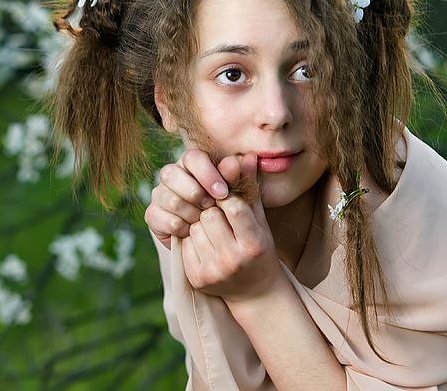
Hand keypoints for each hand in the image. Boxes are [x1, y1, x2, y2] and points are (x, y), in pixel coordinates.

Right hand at [144, 148, 229, 249]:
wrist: (216, 240)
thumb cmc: (228, 209)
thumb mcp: (235, 193)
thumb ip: (238, 176)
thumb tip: (248, 158)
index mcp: (193, 162)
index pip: (193, 157)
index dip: (207, 174)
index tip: (223, 193)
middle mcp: (172, 174)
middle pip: (171, 174)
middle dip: (195, 193)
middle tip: (211, 207)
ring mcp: (159, 194)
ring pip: (167, 197)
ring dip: (189, 211)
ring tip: (204, 220)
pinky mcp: (152, 214)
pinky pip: (160, 217)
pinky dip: (179, 225)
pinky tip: (191, 230)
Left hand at [182, 153, 281, 302]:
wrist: (256, 292)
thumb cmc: (259, 248)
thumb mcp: (260, 219)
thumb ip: (249, 188)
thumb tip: (244, 155)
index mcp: (254, 244)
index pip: (234, 207)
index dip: (227, 196)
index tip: (226, 194)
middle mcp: (234, 260)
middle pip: (209, 216)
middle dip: (211, 209)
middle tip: (216, 211)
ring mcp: (214, 271)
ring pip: (194, 228)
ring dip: (199, 222)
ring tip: (212, 228)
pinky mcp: (197, 278)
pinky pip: (186, 243)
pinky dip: (192, 238)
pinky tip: (205, 242)